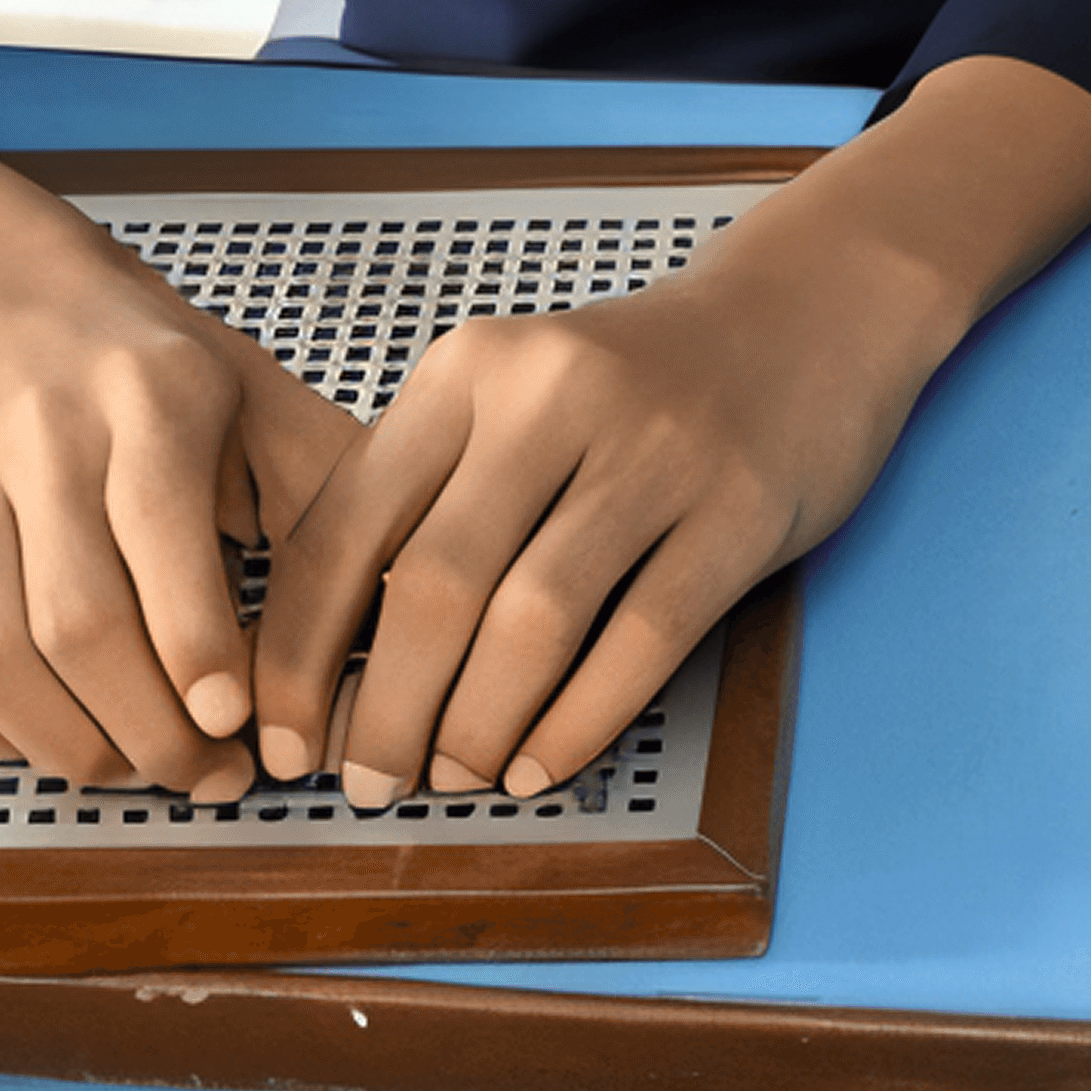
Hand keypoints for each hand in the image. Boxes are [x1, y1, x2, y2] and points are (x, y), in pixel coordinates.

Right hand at [0, 84, 361, 797]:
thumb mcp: (271, 406)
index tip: (237, 725)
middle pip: (71, 617)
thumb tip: (391, 624)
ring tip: (142, 770)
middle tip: (213, 777)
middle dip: (148, 726)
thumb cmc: (173, 381)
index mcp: (148, 395)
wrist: (16, 310)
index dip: (194, 642)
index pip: (159, 530)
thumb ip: (331, 503)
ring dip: (66, 743)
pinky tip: (53, 739)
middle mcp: (33, 437)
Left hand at [251, 54, 1090, 804]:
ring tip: (455, 780)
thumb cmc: (640, 378)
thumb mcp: (518, 394)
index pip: (346, 525)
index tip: (280, 737)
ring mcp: (657, 447)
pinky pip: (642, 639)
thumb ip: (435, 494)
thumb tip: (338, 663)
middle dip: (384, 712)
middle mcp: (554, 393)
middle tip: (370, 784)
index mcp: (472, 368)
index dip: (298, 652)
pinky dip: (577, 722)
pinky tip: (540, 765)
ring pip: (533, 621)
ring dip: (476, 727)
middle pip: (432, 585)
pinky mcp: (741, 505)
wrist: (811, 307)